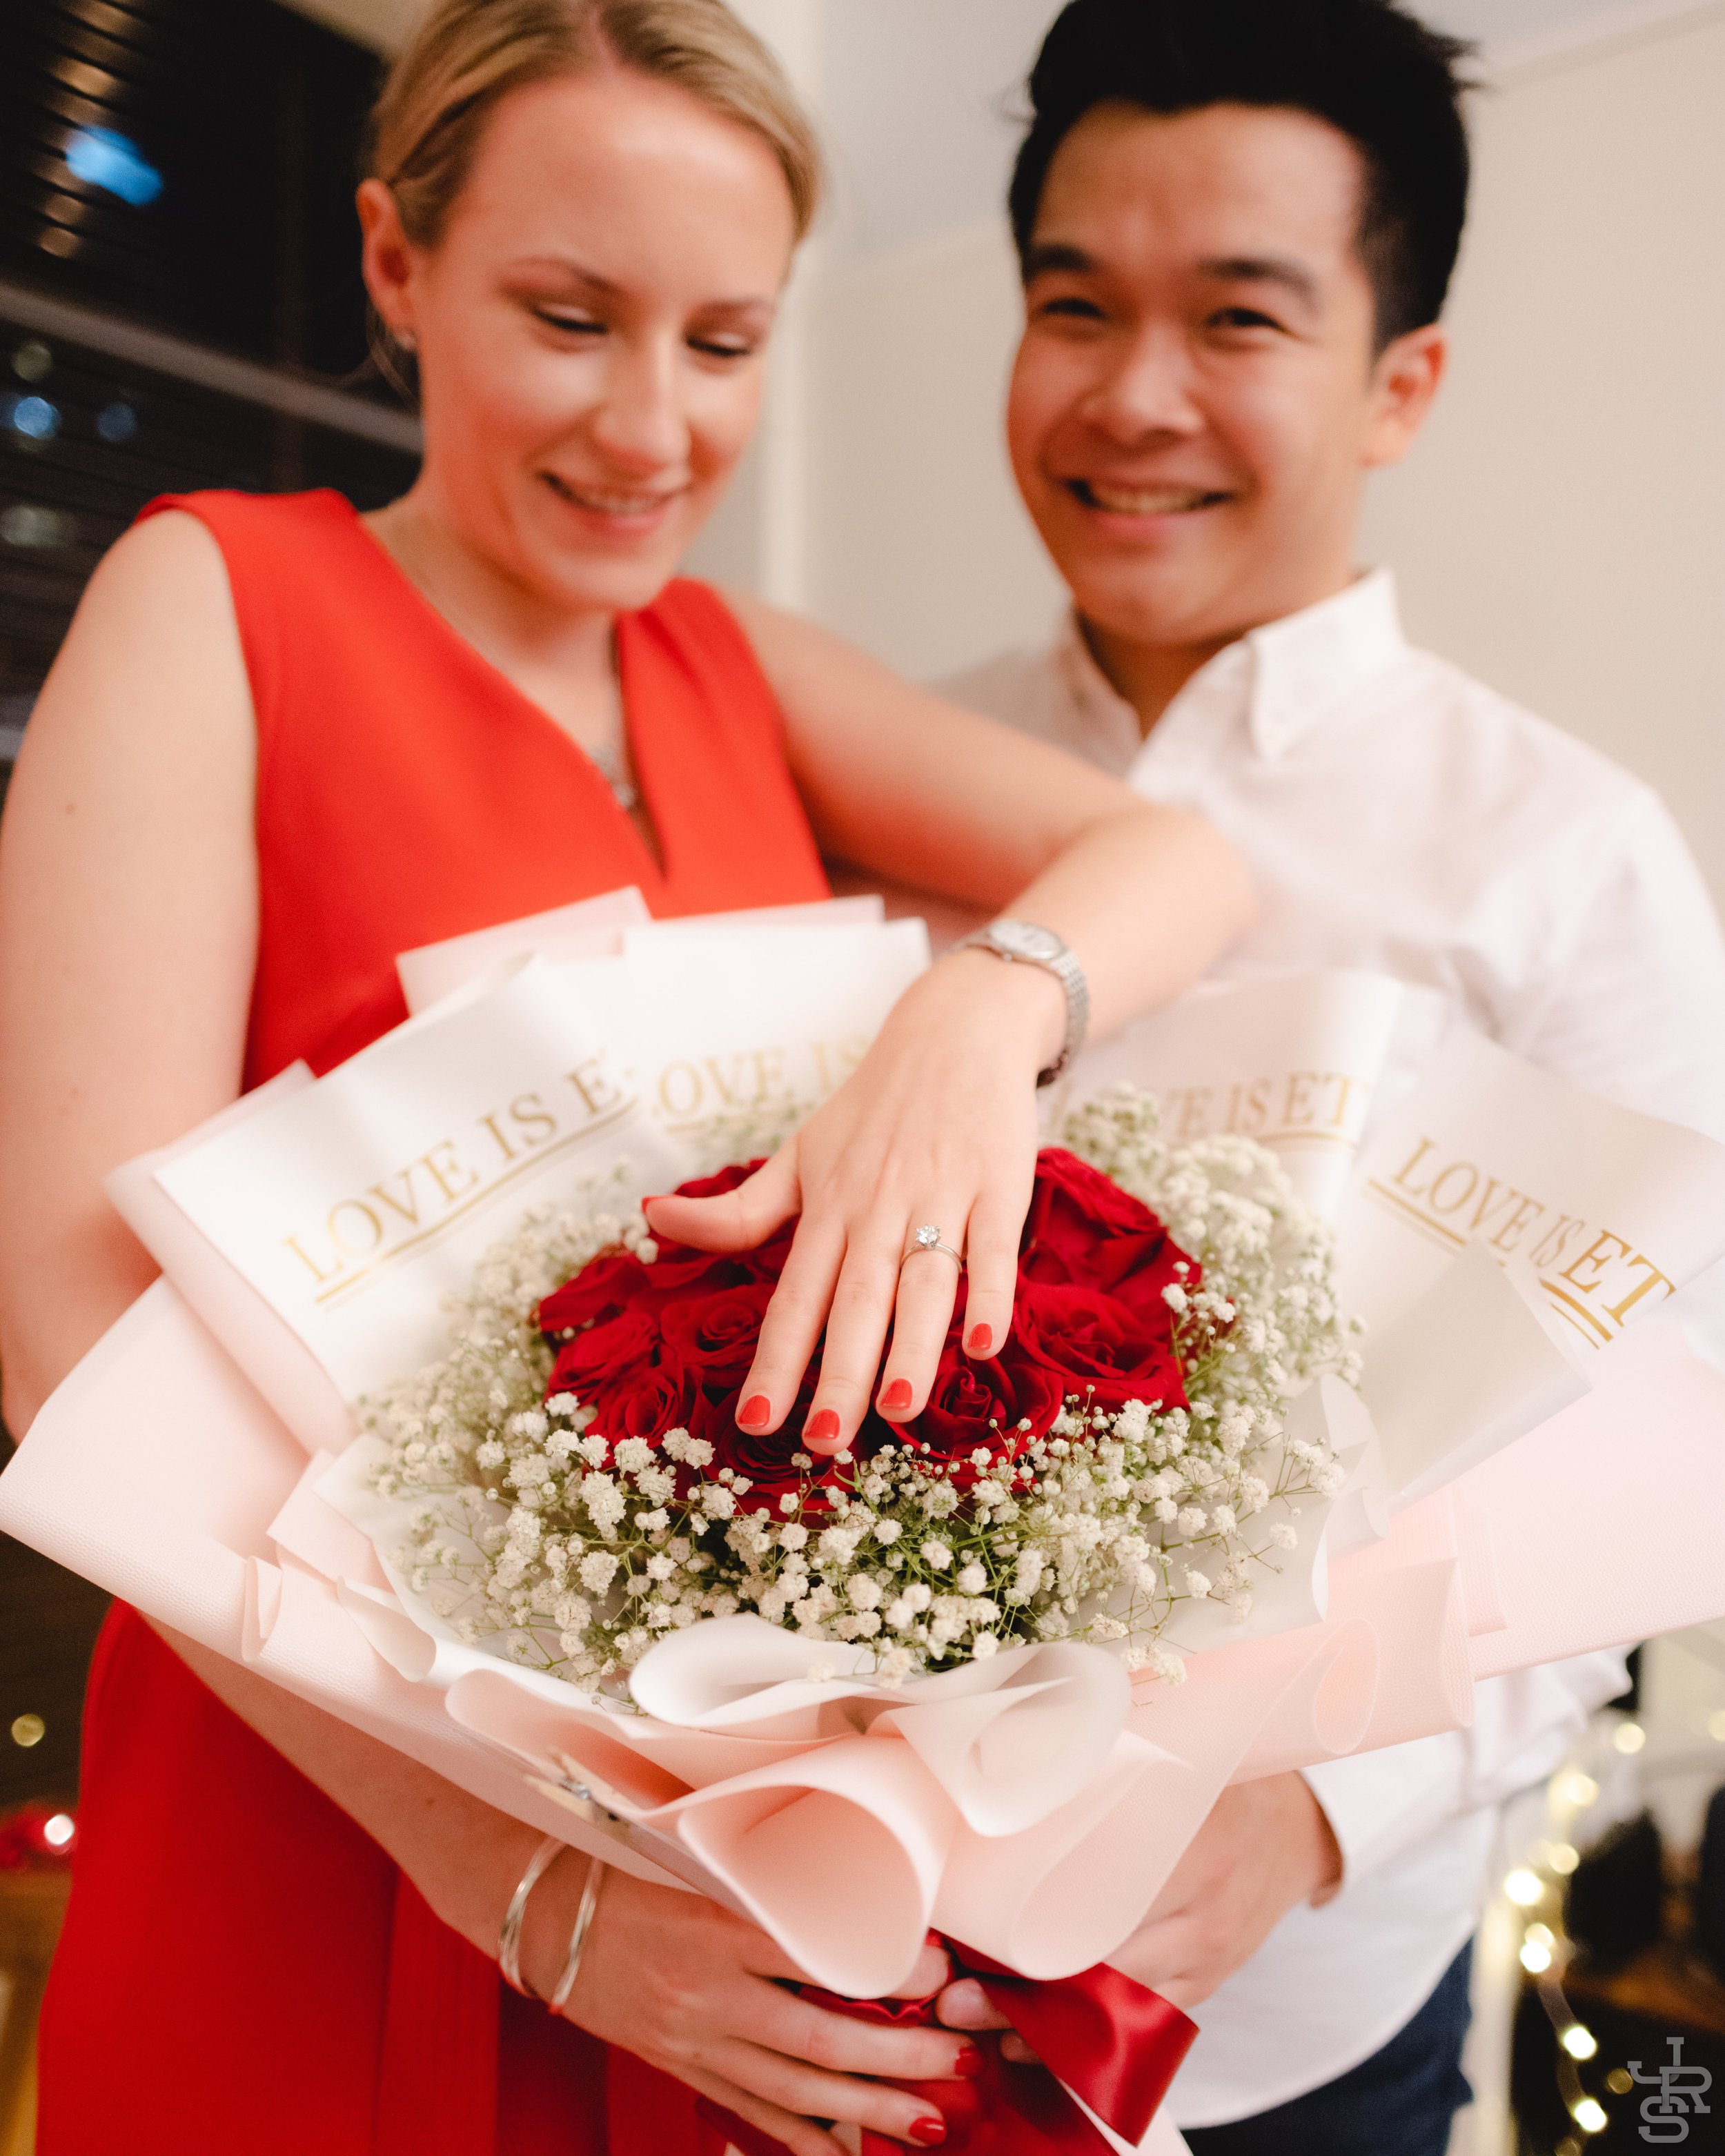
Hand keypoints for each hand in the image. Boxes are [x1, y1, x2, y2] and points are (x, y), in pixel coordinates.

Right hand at [525, 1866, 973, 2155]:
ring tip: (930, 2121)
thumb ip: (774, 1892)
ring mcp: (695, 2040)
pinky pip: (752, 2111)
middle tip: (960, 2060)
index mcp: (717, 1925)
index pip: (816, 1954)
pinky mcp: (684, 2068)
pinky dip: (804, 2139)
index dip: (884, 1968)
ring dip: (868, 2110)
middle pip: (817, 2038)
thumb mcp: (704, 1870)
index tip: (941, 1971)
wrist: (551, 1920)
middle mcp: (709, 1991)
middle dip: (897, 2058)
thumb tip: (859, 1907)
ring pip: (794, 2088)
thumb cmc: (633, 1878)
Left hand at [643, 950, 1063, 1455]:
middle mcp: (877, 1207)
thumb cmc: (874, 1108)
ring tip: (898, 1408)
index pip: (794, 1296)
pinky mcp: (998, 1186)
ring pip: (922, 1281)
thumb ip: (737, 1208)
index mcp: (827, 1208)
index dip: (776, 1360)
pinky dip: (990, 1295)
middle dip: (840, 1372)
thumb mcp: (801, 1154)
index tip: (756, 1421)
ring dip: (912, 1345)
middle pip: (855, 1300)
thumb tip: (650, 1220)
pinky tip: (984, 1344)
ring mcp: (940, 1196)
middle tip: (825, 1441)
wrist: (957, 1031)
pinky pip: (993, 1248)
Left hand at [936, 1775, 1342, 2052]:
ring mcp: (1207, 1961)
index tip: (968, 1935)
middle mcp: (1203, 1914)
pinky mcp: (1205, 1989)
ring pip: (1118, 2015)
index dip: (1032, 1929)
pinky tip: (1031, 2038)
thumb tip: (1006, 1752)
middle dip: (1023, 1995)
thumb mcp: (1175, 1759)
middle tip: (953, 1995)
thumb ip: (1105, 1765)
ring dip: (1046, 2027)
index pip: (1104, 1906)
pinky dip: (1086, 2035)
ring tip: (978, 2021)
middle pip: (1102, 1974)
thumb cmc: (1218, 1780)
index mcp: (1194, 1845)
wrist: (1297, 1826)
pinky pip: (1140, 2029)